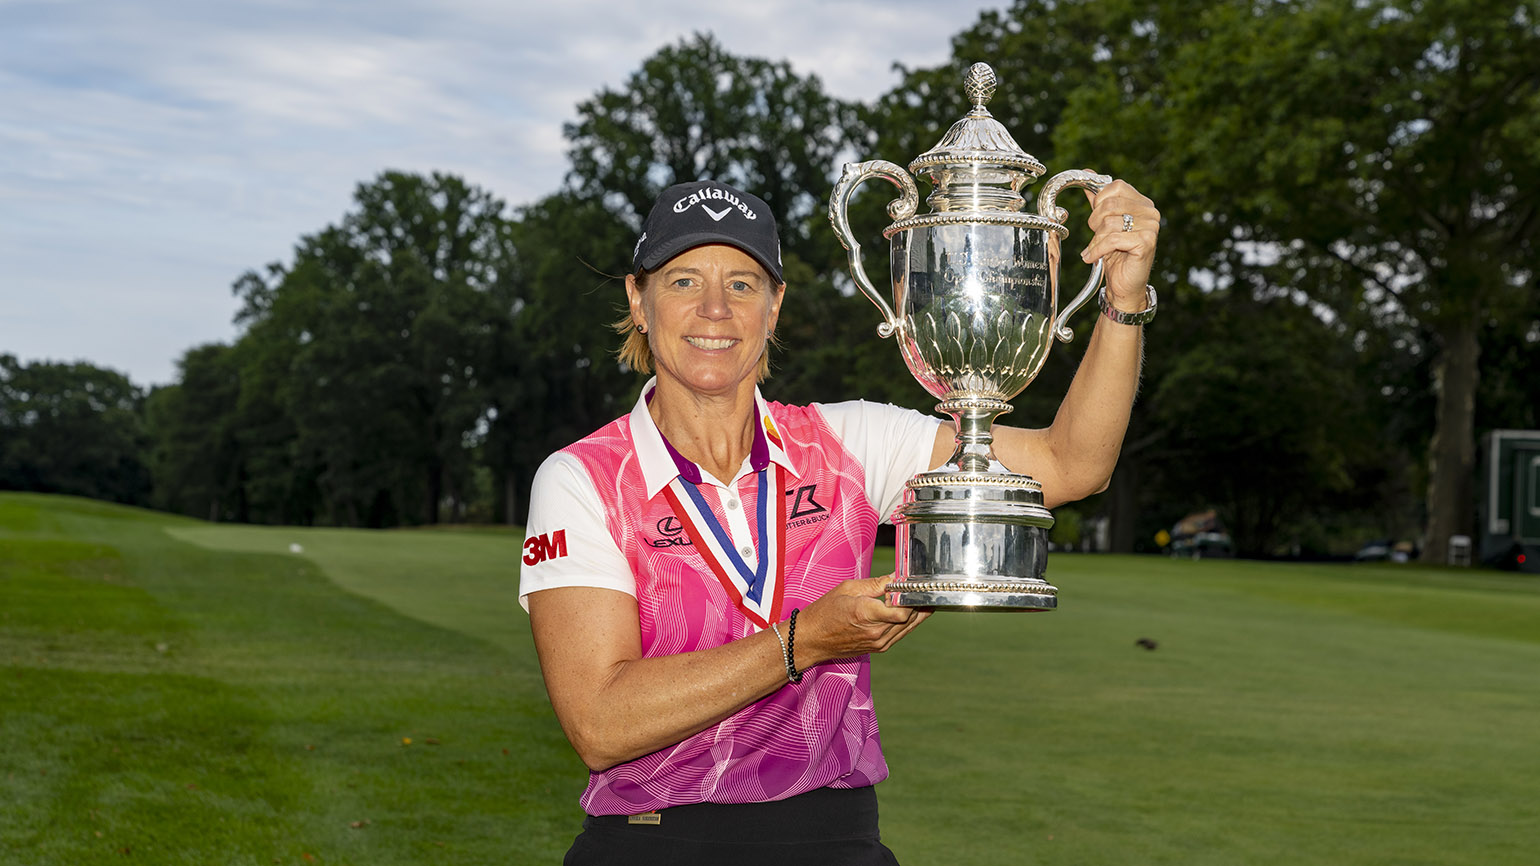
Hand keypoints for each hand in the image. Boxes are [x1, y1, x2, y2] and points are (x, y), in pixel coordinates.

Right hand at [793, 575, 929, 667]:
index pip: (903, 609)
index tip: (906, 583)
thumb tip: (897, 576)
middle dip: (915, 600)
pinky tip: (905, 609)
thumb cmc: (824, 613)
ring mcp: (879, 643)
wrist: (810, 640)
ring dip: (914, 611)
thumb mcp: (848, 589)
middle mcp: (876, 633)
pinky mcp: (880, 648)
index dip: (909, 595)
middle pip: (910, 617)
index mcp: (867, 614)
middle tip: (914, 586)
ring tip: (913, 595)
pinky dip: (907, 621)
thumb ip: (877, 583)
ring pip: (909, 626)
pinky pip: (901, 633)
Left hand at [1078, 180, 1159, 310]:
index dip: (1099, 202)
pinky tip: (1092, 258)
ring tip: (1096, 249)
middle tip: (1096, 237)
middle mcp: (1151, 212)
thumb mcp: (1104, 223)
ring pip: (1109, 223)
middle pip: (1109, 204)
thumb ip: (1098, 199)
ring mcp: (1151, 227)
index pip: (1115, 186)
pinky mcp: (1146, 242)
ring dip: (1096, 239)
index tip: (1096, 220)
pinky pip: (1112, 239)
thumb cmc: (1116, 254)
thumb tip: (1088, 172)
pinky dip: (1097, 250)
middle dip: (1095, 222)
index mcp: (1142, 203)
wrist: (1125, 284)